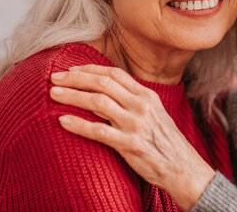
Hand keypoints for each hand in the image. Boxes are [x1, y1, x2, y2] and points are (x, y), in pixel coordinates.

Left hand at [50, 65, 214, 211]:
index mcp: (147, 95)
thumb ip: (131, 101)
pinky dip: (78, 125)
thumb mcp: (153, 114)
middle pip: (102, 83)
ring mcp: (136, 124)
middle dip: (75, 78)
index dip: (90, 68)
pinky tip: (62, 121)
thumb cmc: (164, 141)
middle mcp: (141, 105)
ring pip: (97, 102)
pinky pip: (98, 131)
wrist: (182, 167)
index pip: (114, 73)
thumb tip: (101, 94)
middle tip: (55, 77)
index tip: (71, 69)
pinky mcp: (130, 144)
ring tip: (53, 94)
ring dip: (72, 96)